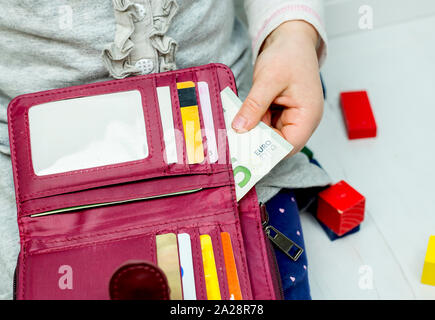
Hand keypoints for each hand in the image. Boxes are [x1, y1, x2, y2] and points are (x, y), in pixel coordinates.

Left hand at [231, 20, 323, 155]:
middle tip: (233, 141)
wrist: (291, 39)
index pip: (289, 145)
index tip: (244, 149)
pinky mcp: (280, 113)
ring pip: (268, 135)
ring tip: (234, 128)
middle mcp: (302, 121)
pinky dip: (252, 122)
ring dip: (252, 131)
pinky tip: (240, 118)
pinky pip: (264, 124)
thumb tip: (240, 128)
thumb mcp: (268, 80)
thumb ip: (254, 105)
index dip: (267, 150)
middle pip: (277, 143)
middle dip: (256, 141)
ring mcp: (291, 118)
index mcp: (308, 116)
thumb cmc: (289, 55)